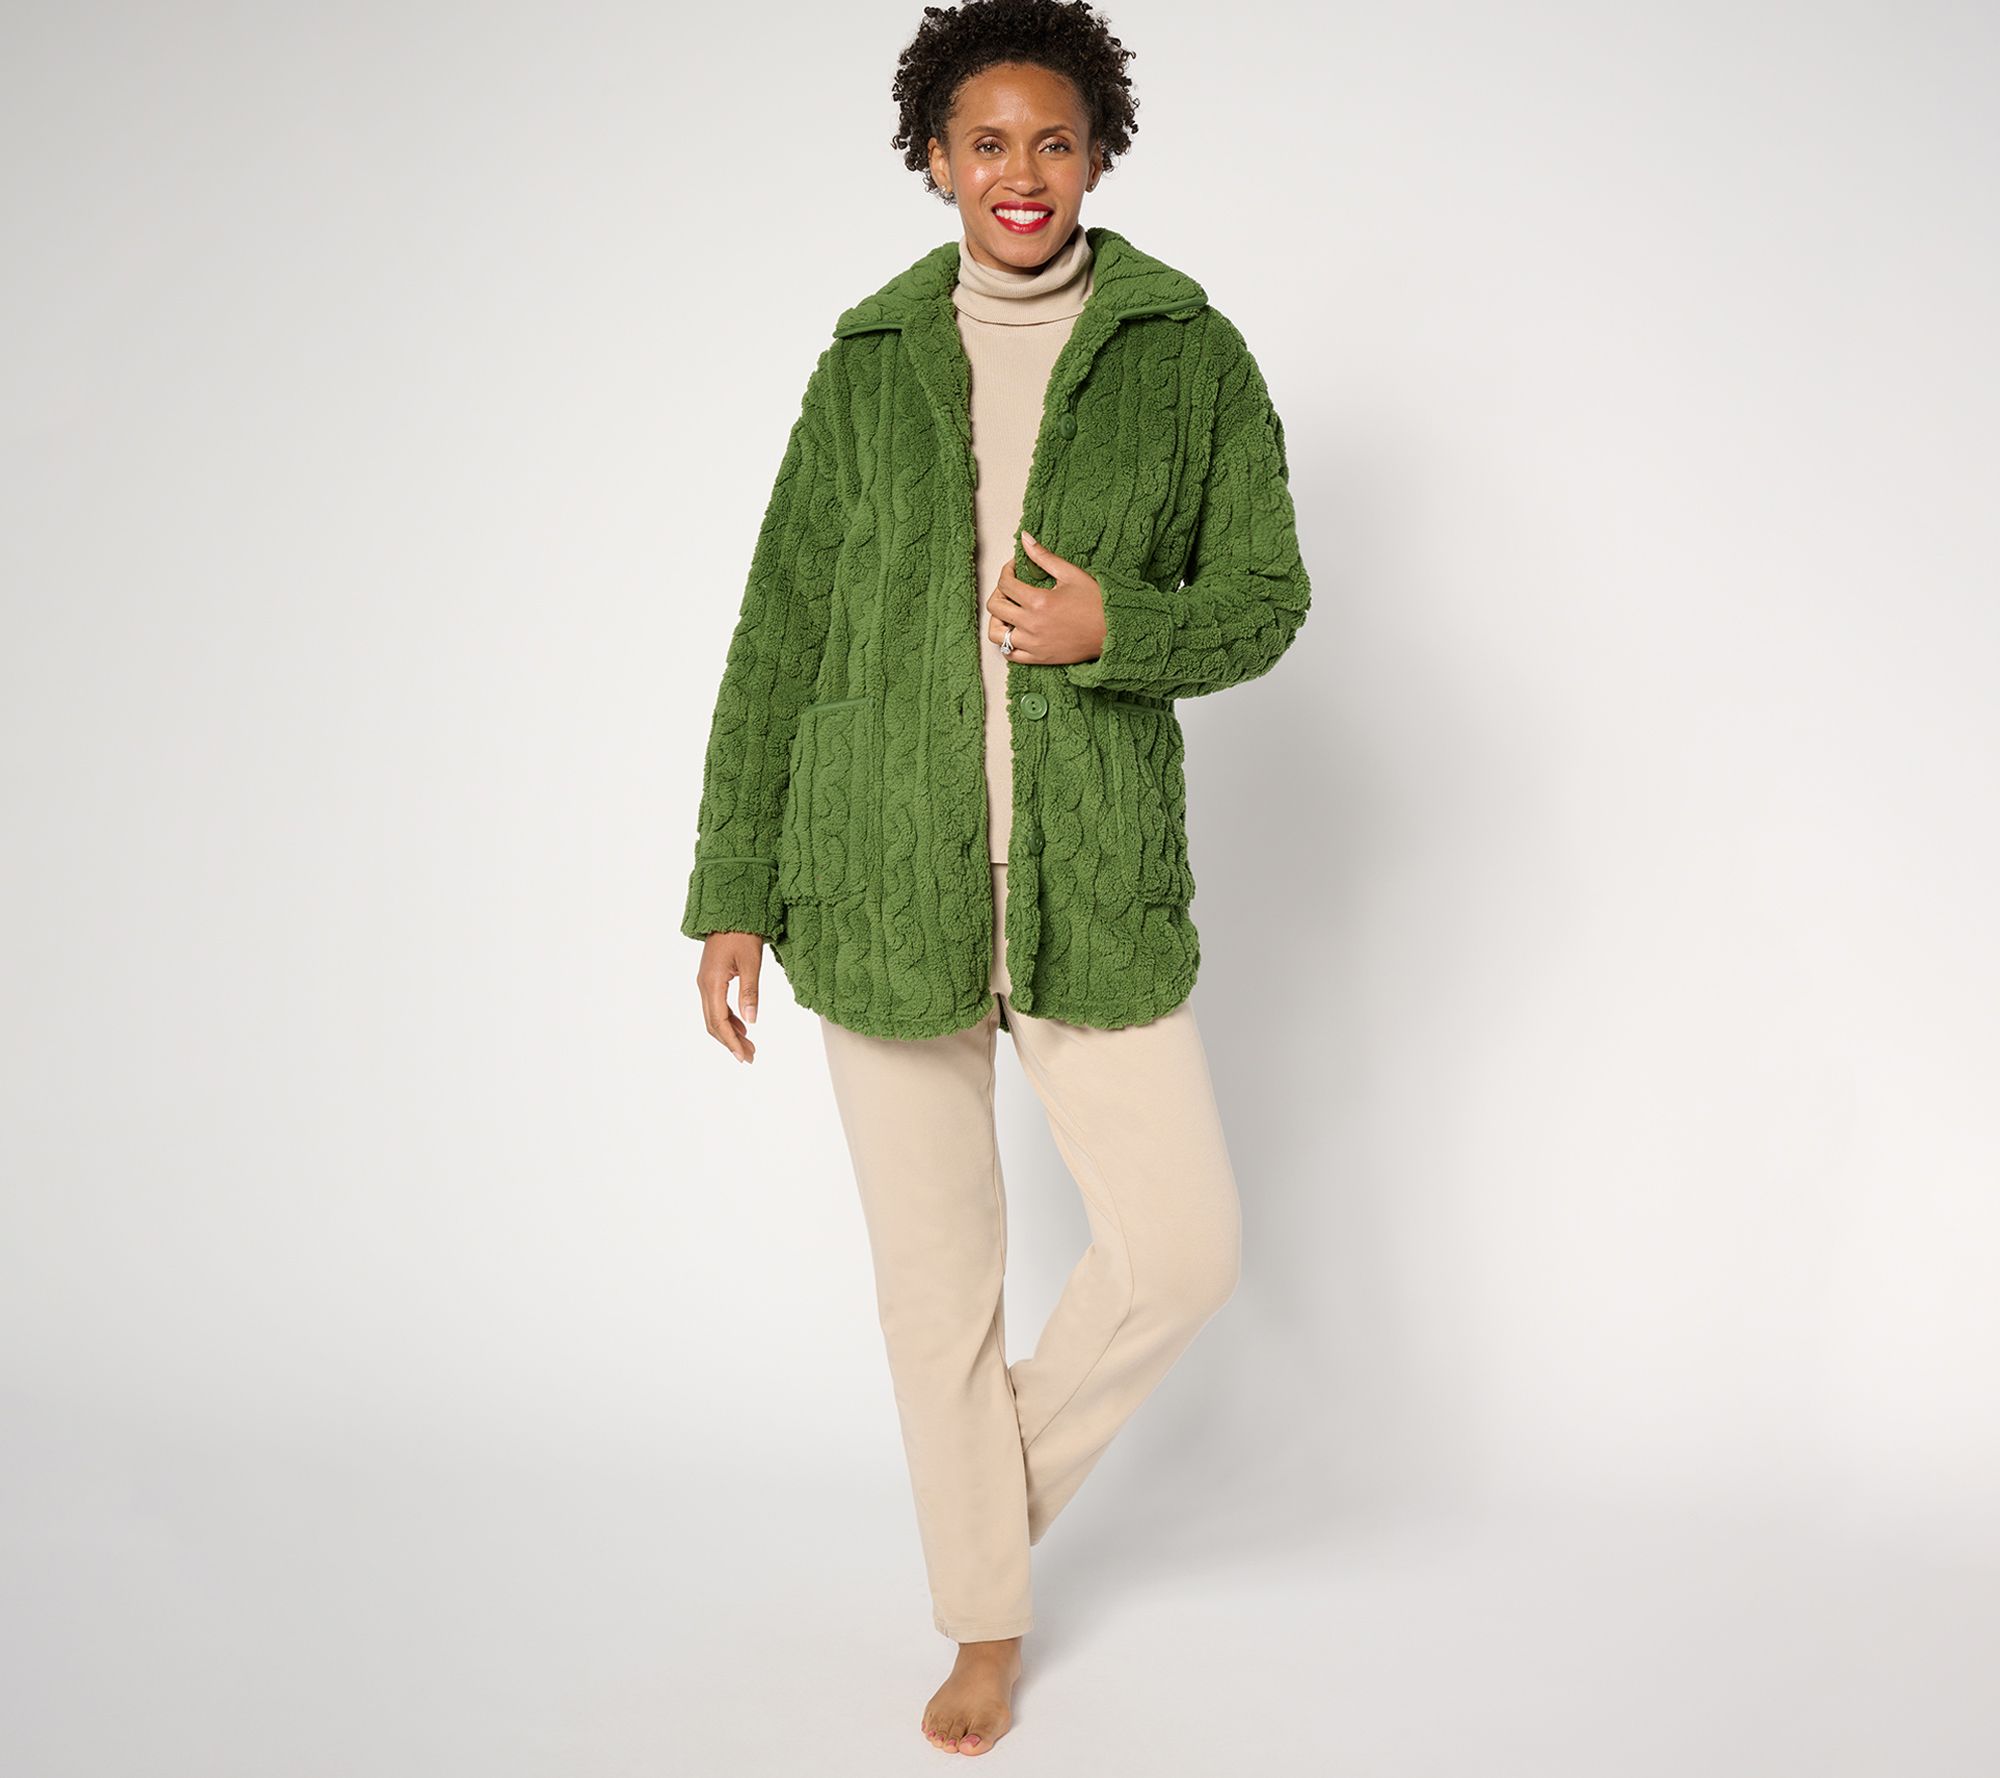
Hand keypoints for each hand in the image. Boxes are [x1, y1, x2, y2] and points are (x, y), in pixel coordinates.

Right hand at [696, 931, 764, 1062]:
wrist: (730, 910)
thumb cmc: (742, 933)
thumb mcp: (751, 962)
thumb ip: (750, 993)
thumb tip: (751, 1021)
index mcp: (712, 983)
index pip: (719, 1022)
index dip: (731, 1042)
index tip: (743, 1057)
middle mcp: (705, 985)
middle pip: (713, 1023)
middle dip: (730, 1042)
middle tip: (749, 1057)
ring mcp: (706, 982)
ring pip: (714, 1016)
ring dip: (730, 1032)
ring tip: (749, 1046)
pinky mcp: (711, 978)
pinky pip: (716, 1005)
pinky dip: (728, 1019)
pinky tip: (742, 1026)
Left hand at [985, 531, 1106, 665]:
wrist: (1113, 631)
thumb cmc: (1096, 603)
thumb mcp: (1070, 574)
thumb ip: (1043, 556)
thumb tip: (1025, 538)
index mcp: (1038, 602)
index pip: (1005, 584)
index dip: (1006, 571)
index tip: (1015, 568)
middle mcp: (1032, 624)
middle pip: (995, 607)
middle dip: (999, 592)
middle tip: (1010, 588)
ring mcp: (1033, 644)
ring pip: (996, 634)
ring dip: (997, 621)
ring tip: (1009, 612)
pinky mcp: (1039, 658)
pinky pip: (1010, 655)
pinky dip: (1007, 644)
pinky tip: (1015, 632)